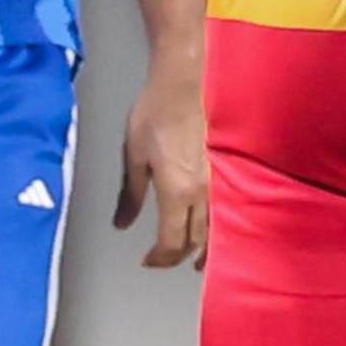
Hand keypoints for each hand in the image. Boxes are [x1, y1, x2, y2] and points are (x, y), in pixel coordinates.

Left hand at [115, 57, 208, 269]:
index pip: (171, 242)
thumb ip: (130, 195)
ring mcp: (217, 182)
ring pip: (215, 228)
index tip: (147, 260)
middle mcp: (201, 194)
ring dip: (204, 247)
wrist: (184, 85)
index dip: (159, 258)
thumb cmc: (156, 115)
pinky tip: (212, 226)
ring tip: (196, 256)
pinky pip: (223, 209)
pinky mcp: (224, 170)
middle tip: (165, 258)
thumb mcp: (134, 156)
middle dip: (179, 256)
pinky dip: (216, 227)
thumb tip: (121, 223)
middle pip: (195, 240)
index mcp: (176, 193)